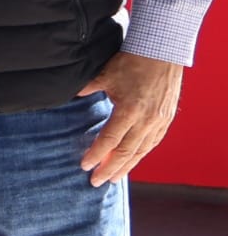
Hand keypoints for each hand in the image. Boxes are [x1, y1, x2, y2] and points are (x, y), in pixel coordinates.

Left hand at [77, 52, 183, 186]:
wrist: (161, 52)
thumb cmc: (131, 62)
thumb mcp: (105, 74)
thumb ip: (87, 88)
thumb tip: (70, 95)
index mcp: (129, 110)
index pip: (110, 140)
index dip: (97, 155)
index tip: (85, 166)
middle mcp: (147, 120)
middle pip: (126, 152)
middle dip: (110, 169)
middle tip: (96, 182)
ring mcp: (158, 122)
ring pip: (141, 151)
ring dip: (126, 166)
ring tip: (113, 178)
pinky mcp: (165, 120)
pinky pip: (152, 144)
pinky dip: (140, 155)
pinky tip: (131, 161)